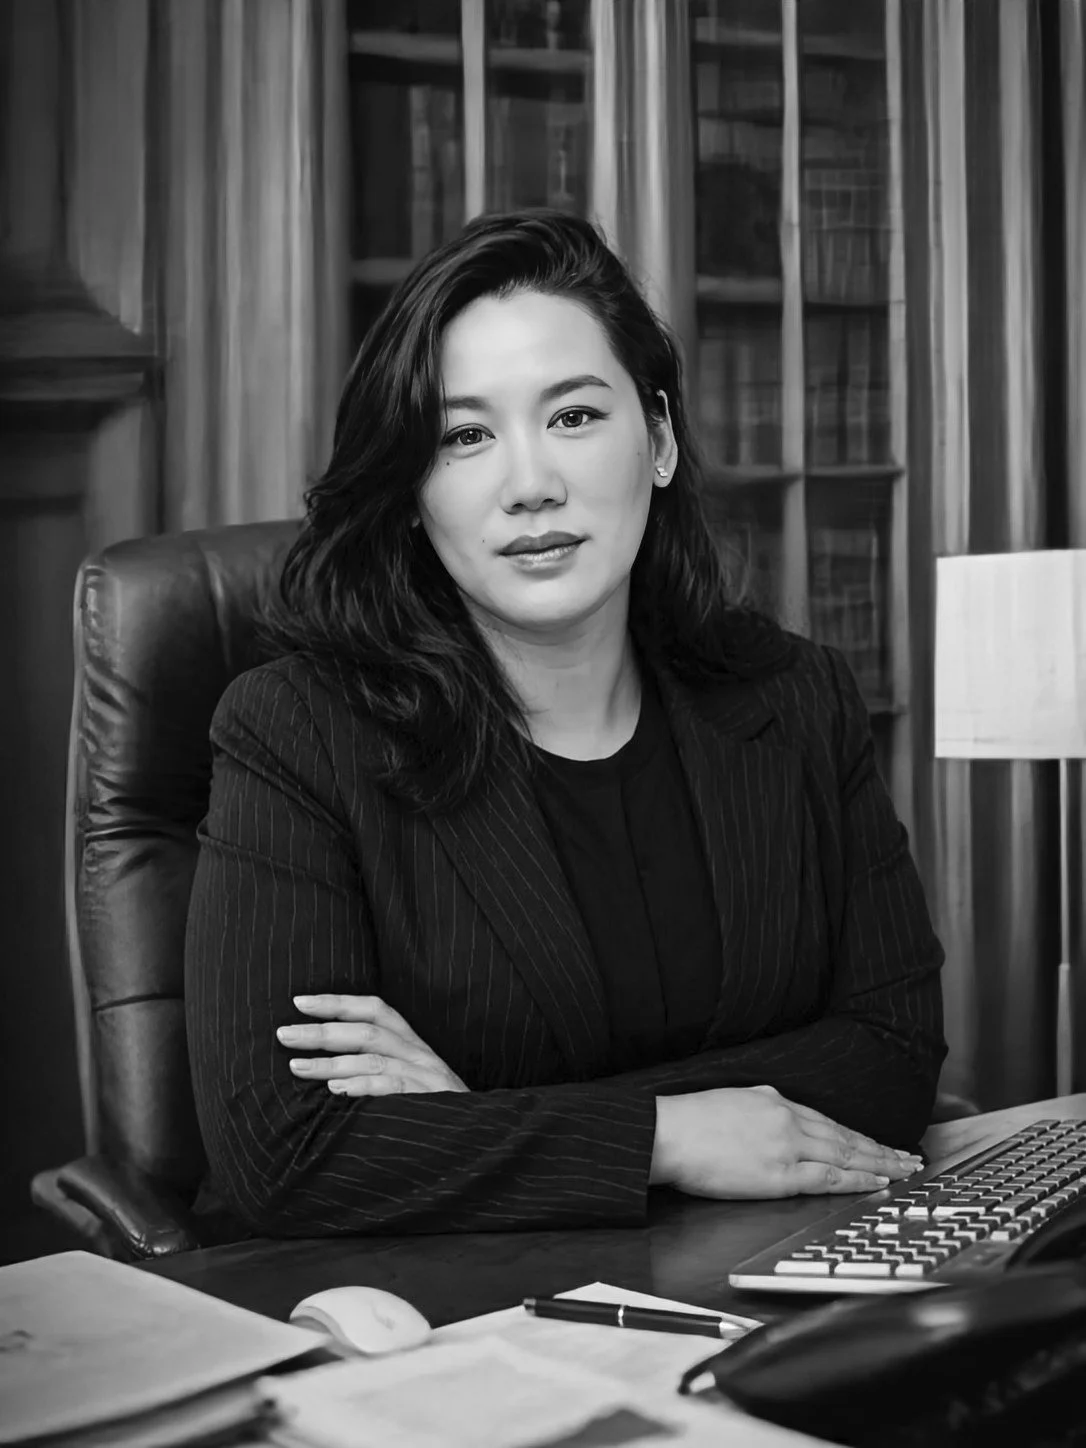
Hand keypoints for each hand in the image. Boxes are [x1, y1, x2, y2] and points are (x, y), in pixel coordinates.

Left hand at [276, 994, 469, 1095]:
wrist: (480, 1138)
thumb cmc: (434, 1113)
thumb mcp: (408, 1082)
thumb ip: (375, 1068)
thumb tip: (323, 1066)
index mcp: (412, 1044)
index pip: (375, 1009)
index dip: (338, 1002)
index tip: (300, 1002)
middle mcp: (420, 1054)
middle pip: (367, 1031)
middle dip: (322, 1031)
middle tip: (284, 1034)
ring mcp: (427, 1076)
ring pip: (374, 1058)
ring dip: (331, 1061)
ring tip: (297, 1066)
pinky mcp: (431, 1101)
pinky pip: (393, 1086)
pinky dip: (362, 1086)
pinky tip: (335, 1090)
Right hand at [650, 1084, 921, 1198]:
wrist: (668, 1132)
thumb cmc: (690, 1121)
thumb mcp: (734, 1099)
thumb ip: (763, 1110)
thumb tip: (777, 1122)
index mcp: (776, 1099)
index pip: (829, 1121)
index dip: (859, 1135)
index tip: (880, 1143)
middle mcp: (788, 1118)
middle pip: (846, 1137)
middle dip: (882, 1149)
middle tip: (910, 1157)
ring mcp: (787, 1146)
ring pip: (846, 1155)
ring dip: (880, 1163)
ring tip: (904, 1170)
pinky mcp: (779, 1174)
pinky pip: (829, 1178)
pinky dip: (858, 1180)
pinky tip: (876, 1183)